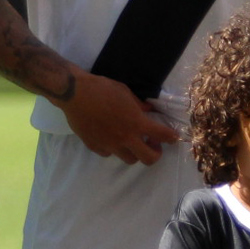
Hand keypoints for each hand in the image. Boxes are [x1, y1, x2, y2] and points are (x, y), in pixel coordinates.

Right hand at [58, 71, 178, 163]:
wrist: (75, 94)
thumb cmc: (102, 88)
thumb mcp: (125, 92)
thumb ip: (139, 105)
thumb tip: (148, 111)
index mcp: (136, 123)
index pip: (162, 135)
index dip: (171, 138)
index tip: (174, 138)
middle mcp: (125, 138)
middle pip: (148, 158)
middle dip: (155, 154)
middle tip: (153, 144)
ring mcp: (110, 145)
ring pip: (129, 159)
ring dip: (135, 152)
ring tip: (132, 142)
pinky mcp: (95, 147)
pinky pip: (109, 154)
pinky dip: (114, 149)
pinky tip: (111, 139)